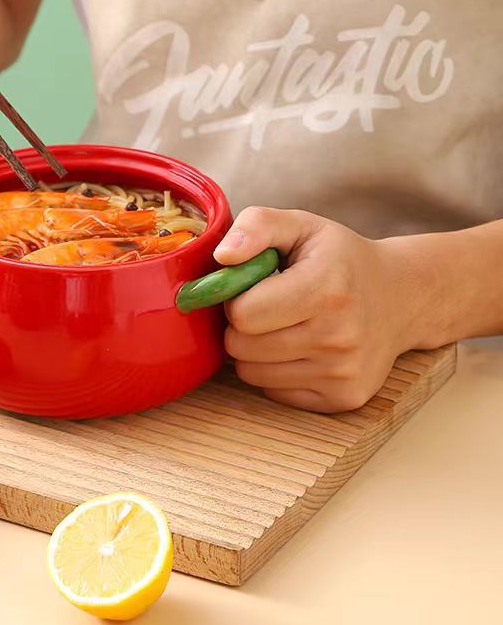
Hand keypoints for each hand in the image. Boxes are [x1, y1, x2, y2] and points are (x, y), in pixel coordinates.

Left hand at [215, 207, 422, 412]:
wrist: (401, 297)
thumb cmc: (340, 259)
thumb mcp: (301, 226)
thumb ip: (257, 227)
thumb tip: (222, 257)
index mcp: (327, 288)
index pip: (242, 314)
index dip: (237, 299)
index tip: (255, 287)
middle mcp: (340, 336)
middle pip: (240, 348)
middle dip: (242, 326)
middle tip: (268, 307)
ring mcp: (344, 373)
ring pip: (251, 374)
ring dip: (255, 351)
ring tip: (285, 326)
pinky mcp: (344, 398)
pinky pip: (273, 393)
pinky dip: (275, 373)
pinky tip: (301, 348)